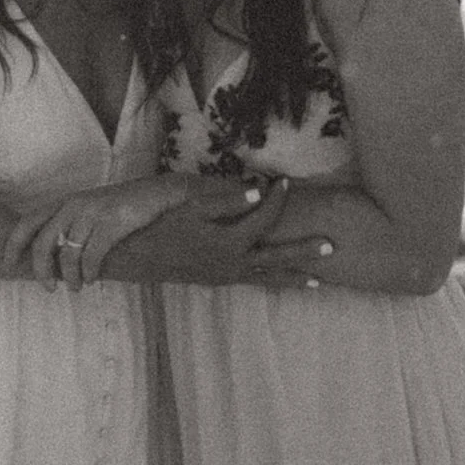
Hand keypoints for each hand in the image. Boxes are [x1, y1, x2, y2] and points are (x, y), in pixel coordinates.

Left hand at [8, 176, 185, 289]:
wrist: (155, 194)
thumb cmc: (120, 207)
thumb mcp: (89, 210)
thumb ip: (70, 226)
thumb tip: (52, 260)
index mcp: (64, 202)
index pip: (27, 222)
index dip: (13, 245)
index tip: (7, 265)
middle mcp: (73, 205)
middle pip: (42, 243)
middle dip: (41, 270)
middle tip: (48, 288)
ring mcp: (92, 213)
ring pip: (67, 254)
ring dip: (70, 277)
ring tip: (77, 287)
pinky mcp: (111, 223)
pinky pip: (91, 255)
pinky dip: (89, 272)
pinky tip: (92, 279)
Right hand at [142, 181, 335, 287]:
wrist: (132, 255)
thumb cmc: (159, 224)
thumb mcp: (190, 206)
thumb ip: (225, 199)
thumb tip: (257, 190)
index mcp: (228, 242)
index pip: (262, 218)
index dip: (276, 198)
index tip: (286, 181)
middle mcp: (231, 263)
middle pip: (277, 258)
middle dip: (304, 252)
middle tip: (332, 247)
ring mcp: (224, 275)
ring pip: (266, 278)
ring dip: (293, 278)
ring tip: (319, 282)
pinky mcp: (215, 280)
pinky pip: (252, 282)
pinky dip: (270, 281)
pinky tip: (276, 280)